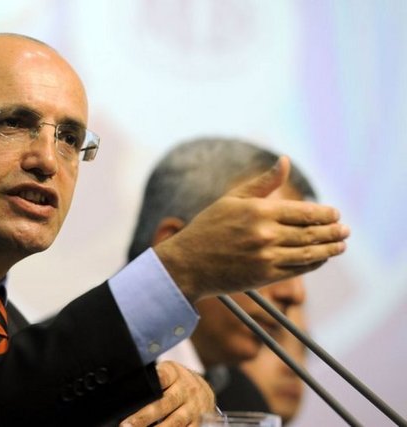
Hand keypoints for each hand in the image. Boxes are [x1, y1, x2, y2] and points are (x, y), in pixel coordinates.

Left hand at [119, 361, 214, 426]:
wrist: (202, 389)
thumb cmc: (175, 382)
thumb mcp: (166, 373)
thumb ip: (152, 380)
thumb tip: (125, 389)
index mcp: (174, 373)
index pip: (162, 377)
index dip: (150, 385)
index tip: (136, 394)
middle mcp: (186, 389)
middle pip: (164, 404)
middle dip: (144, 416)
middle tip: (126, 425)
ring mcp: (195, 407)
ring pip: (175, 422)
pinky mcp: (200, 422)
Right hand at [154, 156, 349, 300]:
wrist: (187, 264)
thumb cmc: (207, 228)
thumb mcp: (232, 199)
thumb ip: (262, 183)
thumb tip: (285, 161)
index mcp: (258, 211)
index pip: (303, 212)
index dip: (324, 214)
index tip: (335, 214)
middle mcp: (265, 234)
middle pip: (311, 233)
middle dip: (333, 231)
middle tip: (345, 230)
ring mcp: (266, 257)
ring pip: (309, 253)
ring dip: (330, 249)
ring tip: (341, 245)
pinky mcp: (264, 277)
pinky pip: (298, 270)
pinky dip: (313, 264)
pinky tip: (321, 259)